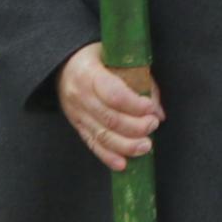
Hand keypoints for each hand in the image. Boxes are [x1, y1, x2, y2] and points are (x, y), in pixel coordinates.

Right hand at [56, 42, 162, 171]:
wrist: (64, 64)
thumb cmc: (97, 58)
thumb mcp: (116, 58)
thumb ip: (140, 80)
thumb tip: (157, 111)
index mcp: (89, 73)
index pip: (114, 95)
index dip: (135, 105)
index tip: (151, 109)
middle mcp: (80, 96)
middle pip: (110, 119)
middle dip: (136, 127)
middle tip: (153, 125)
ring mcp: (77, 114)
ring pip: (102, 135)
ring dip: (127, 145)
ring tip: (146, 146)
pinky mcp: (77, 126)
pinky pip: (92, 144)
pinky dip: (108, 156)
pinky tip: (123, 164)